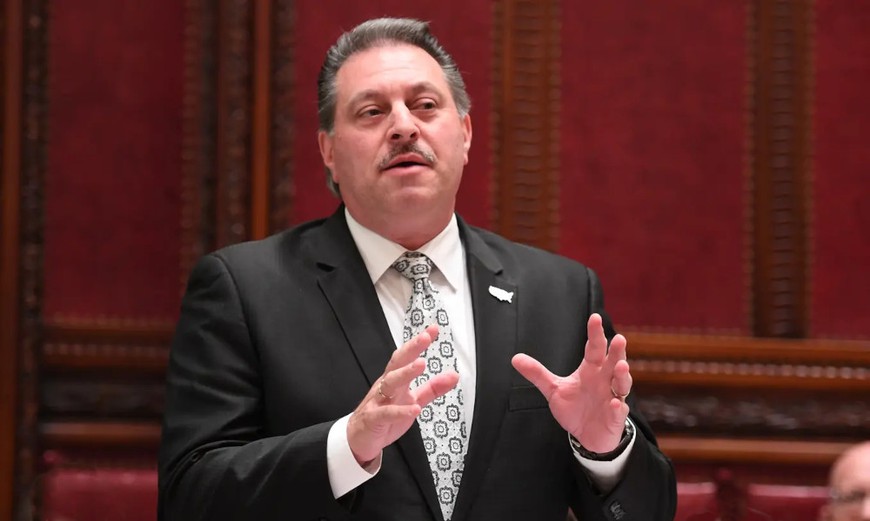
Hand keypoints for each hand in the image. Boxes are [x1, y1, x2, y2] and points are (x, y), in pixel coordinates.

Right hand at [347, 325, 459, 464]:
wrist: (358, 439)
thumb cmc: (384, 417)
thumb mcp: (412, 400)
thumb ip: (433, 389)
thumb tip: (453, 375)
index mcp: (395, 380)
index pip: (407, 357)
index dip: (418, 343)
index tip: (433, 329)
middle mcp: (386, 386)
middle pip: (397, 363)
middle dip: (411, 349)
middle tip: (424, 338)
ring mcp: (378, 401)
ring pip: (390, 383)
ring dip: (406, 372)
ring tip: (421, 364)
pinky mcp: (373, 419)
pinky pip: (387, 414)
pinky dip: (400, 411)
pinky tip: (414, 409)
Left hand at [511, 313, 631, 453]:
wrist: (587, 435)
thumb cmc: (575, 408)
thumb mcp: (553, 389)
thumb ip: (537, 374)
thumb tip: (515, 358)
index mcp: (591, 369)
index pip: (594, 348)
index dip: (595, 333)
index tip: (594, 318)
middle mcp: (605, 380)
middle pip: (613, 361)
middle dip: (616, 350)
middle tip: (618, 339)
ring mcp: (613, 397)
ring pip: (622, 383)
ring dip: (622, 375)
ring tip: (620, 366)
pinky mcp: (615, 417)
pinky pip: (619, 411)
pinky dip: (618, 407)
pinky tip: (615, 403)